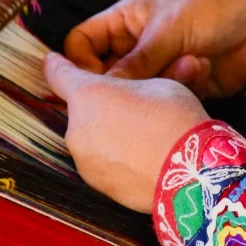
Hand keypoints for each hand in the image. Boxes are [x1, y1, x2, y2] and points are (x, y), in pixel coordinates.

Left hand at [43, 52, 208, 213]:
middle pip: (82, 109)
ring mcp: (84, 160)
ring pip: (91, 137)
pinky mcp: (97, 184)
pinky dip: (116, 158)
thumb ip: (131, 81)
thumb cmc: (176, 120)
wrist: (192, 173)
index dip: (56, 64)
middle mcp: (76, 127)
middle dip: (102, 106)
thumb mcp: (158, 83)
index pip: (57, 73)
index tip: (53, 60)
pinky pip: (102, 162)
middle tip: (134, 107)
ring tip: (144, 135)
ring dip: (109, 133)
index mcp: (88, 94)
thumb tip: (129, 86)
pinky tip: (142, 157)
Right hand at [64, 0, 245, 97]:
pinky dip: (181, 88)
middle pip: (106, 76)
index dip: (80, 64)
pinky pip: (164, 100)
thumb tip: (98, 92)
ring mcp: (158, 69)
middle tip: (136, 91)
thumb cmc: (212, 9)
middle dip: (123, 84)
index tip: (94, 82)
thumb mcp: (167, 31)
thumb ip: (133, 64)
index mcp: (124, 22)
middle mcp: (136, 47)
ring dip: (160, 83)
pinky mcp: (179, 89)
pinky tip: (203, 68)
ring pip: (136, 93)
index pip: (81, 45)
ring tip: (187, 64)